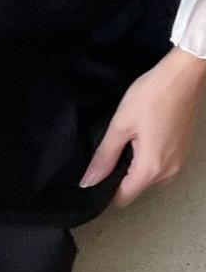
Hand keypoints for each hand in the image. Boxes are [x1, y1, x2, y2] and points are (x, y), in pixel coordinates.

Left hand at [80, 46, 205, 205]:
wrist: (183, 74)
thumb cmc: (153, 95)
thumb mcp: (120, 125)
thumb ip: (104, 157)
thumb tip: (88, 181)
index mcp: (150, 168)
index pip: (123, 198)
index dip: (105, 192)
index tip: (96, 177)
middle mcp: (168, 171)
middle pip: (136, 188)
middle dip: (120, 177)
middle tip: (110, 152)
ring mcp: (178, 162)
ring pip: (148, 177)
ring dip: (134, 167)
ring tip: (126, 142)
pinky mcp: (183, 151)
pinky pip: (160, 165)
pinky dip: (148, 159)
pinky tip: (141, 138)